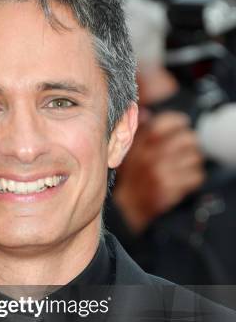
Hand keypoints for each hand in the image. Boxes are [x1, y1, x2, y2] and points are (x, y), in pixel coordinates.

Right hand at [113, 111, 205, 232]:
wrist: (126, 208)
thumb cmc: (131, 176)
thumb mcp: (127, 149)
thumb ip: (135, 129)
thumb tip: (145, 113)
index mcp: (140, 142)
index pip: (169, 122)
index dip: (180, 123)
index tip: (181, 128)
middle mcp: (149, 155)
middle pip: (188, 139)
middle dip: (191, 146)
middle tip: (185, 152)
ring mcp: (159, 172)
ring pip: (195, 158)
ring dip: (193, 164)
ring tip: (182, 168)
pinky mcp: (168, 189)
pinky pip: (195, 177)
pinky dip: (193, 179)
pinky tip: (182, 181)